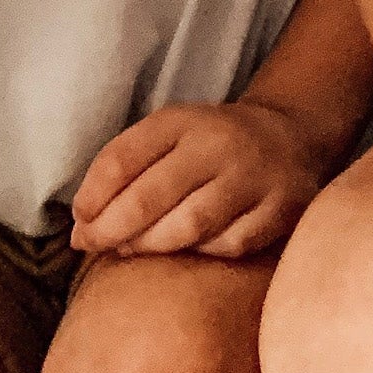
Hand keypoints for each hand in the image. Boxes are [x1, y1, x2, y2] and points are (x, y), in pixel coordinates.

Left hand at [70, 101, 327, 258]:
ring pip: (188, 226)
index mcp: (185, 121)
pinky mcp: (282, 208)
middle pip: (149, 198)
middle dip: (110, 231)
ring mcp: (256, 177)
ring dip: (151, 245)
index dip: (91, 197)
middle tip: (94, 246)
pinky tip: (191, 246)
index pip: (122, 159)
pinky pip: (229, 244)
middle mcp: (222, 144)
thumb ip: (124, 168)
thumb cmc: (209, 147)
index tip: (81, 221)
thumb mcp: (168, 135)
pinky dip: (203, 251)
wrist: (291, 138)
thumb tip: (83, 227)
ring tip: (135, 248)